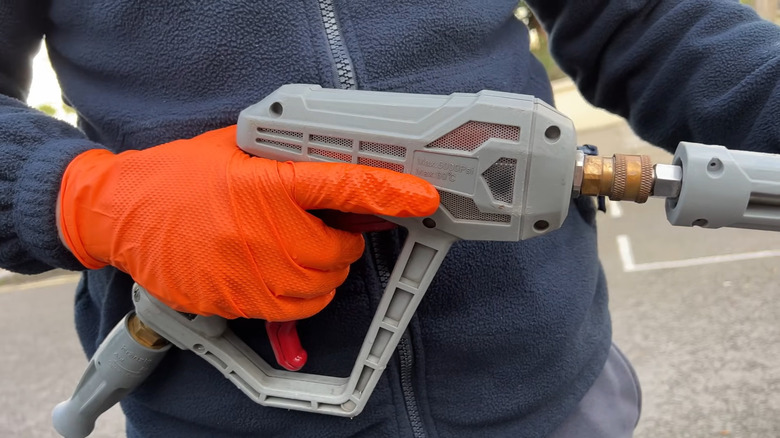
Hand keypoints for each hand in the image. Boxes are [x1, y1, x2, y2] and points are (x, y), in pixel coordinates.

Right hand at [58, 125, 437, 320]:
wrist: (122, 213)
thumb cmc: (179, 177)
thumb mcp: (238, 151)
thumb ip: (291, 164)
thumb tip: (342, 180)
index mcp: (265, 184)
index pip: (344, 186)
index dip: (390, 191)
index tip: (420, 196)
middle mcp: (261, 232)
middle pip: (338, 250)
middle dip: (342, 239)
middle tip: (325, 225)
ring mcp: (248, 272)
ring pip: (322, 285)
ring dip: (325, 269)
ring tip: (300, 248)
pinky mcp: (237, 301)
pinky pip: (295, 310)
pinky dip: (304, 294)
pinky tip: (285, 273)